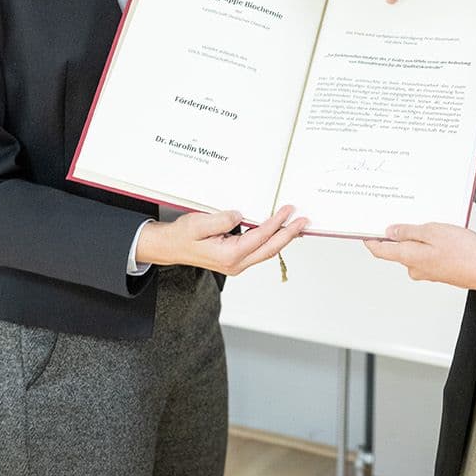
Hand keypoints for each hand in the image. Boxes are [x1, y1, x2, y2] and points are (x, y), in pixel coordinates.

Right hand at [137, 205, 306, 275]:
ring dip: (283, 238)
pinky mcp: (236, 260)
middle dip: (289, 234)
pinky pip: (259, 251)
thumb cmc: (182, 236)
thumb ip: (220, 220)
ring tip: (298, 226)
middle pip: (270, 249)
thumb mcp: (198, 224)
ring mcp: (237, 264)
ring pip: (267, 251)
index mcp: (229, 255)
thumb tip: (240, 215)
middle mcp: (236, 263)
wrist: (171, 248)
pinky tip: (279, 232)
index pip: (260, 237)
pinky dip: (272, 241)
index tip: (288, 210)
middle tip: (304, 221)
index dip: (277, 223)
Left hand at [364, 221, 475, 290]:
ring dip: (417, 238)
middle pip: (397, 250)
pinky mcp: (439, 272)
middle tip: (403, 217)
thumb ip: (409, 231)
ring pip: (414, 251)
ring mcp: (427, 272)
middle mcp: (414, 268)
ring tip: (432, 225)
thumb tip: (391, 231)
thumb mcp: (432, 231)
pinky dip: (429, 245)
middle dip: (398, 233)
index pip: (380, 250)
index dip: (370, 240)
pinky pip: (427, 255)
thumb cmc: (464, 253)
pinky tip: (443, 236)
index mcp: (408, 257)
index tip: (364, 230)